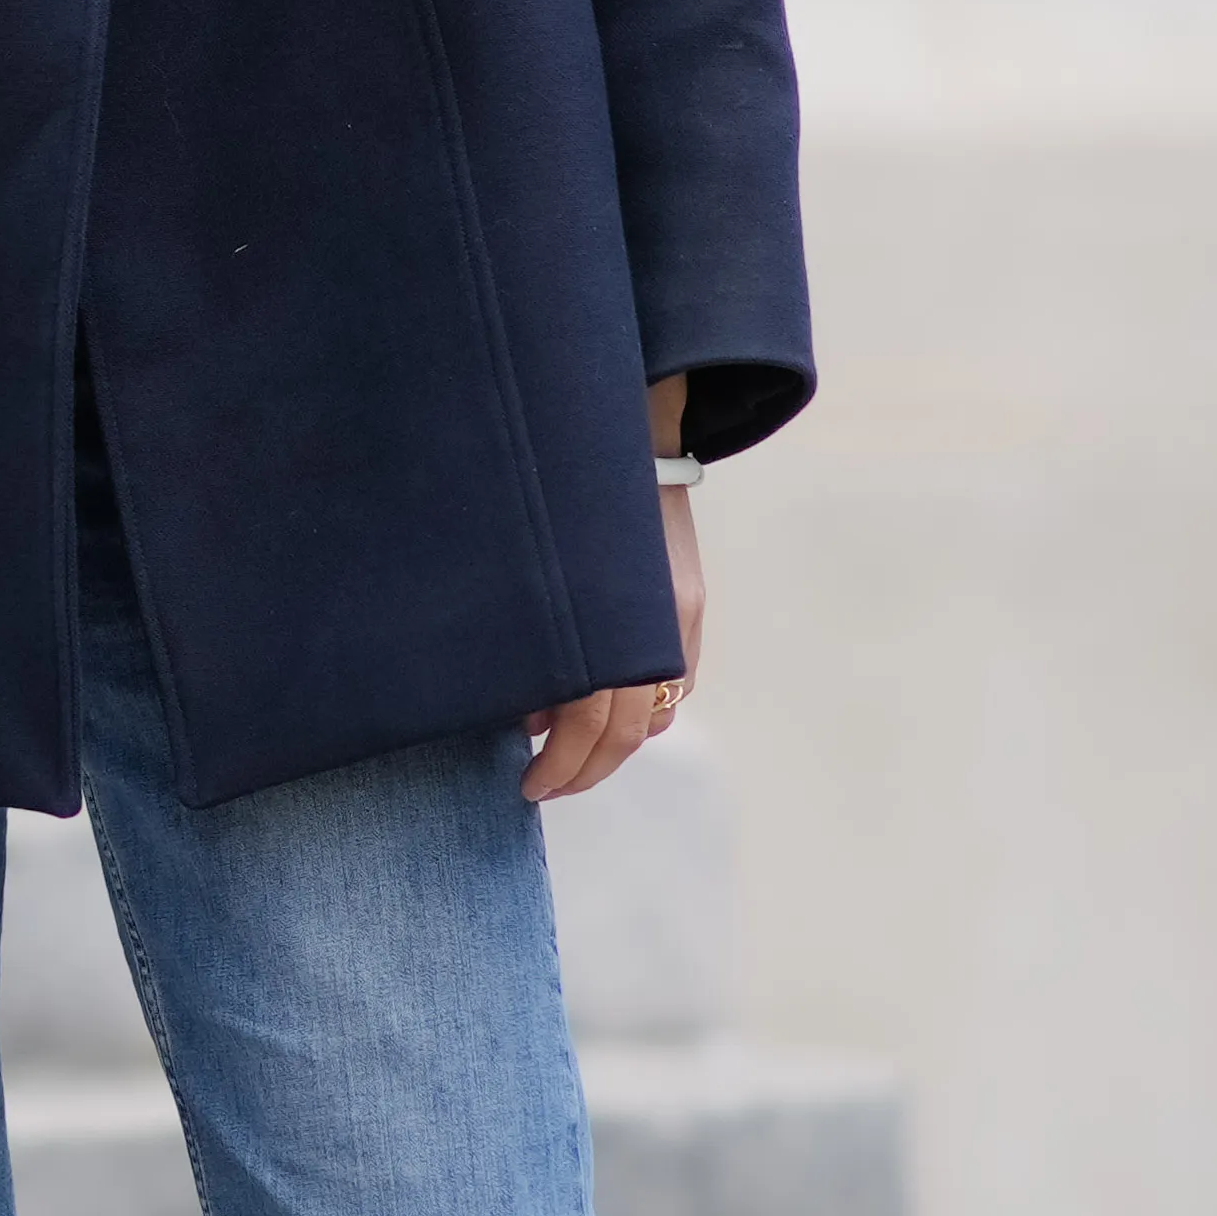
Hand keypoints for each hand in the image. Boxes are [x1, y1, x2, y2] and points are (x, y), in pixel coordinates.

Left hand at [521, 442, 707, 805]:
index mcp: (612, 619)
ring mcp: (681, 613)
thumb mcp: (534, 574)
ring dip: (611, 743)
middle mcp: (659, 622)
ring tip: (560, 748)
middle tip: (540, 787)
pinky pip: (670, 683)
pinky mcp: (689, 603)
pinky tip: (595, 709)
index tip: (527, 787)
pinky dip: (635, 709)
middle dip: (584, 771)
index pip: (594, 724)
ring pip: (656, 714)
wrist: (629, 428)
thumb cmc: (558, 496)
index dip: (561, 767)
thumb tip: (528, 715)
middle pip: (630, 732)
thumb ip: (534, 645)